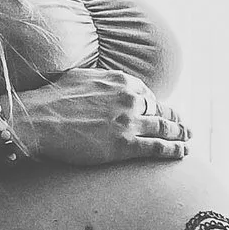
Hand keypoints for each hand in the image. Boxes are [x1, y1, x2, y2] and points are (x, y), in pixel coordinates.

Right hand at [9, 68, 191, 167]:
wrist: (39, 120)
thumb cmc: (52, 100)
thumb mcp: (80, 77)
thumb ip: (100, 80)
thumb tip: (103, 84)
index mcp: (120, 80)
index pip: (145, 93)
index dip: (154, 104)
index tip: (158, 111)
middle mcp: (129, 98)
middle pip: (159, 109)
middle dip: (173, 117)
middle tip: (183, 125)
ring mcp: (129, 122)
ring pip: (164, 127)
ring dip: (181, 133)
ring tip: (189, 137)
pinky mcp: (125, 145)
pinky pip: (158, 147)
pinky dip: (174, 149)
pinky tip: (184, 152)